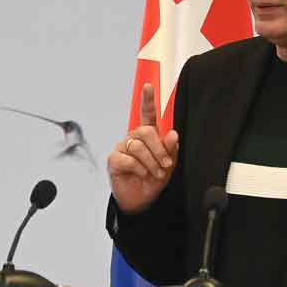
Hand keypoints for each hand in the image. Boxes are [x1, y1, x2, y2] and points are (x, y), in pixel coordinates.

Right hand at [107, 83, 179, 213]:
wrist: (142, 199)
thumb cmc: (153, 178)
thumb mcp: (168, 165)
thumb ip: (171, 149)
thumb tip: (172, 134)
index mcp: (147, 135)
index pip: (147, 114)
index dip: (147, 100)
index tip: (148, 87)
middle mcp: (134, 138)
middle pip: (145, 131)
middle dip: (159, 149)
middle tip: (165, 164)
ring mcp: (122, 148)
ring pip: (137, 146)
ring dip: (151, 162)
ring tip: (156, 173)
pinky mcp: (114, 160)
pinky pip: (127, 159)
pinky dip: (138, 168)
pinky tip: (141, 174)